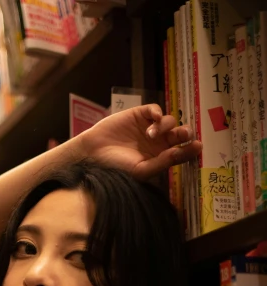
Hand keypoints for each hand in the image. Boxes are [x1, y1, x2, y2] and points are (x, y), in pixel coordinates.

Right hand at [78, 104, 201, 179]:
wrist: (93, 154)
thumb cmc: (116, 167)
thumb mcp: (141, 170)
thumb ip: (163, 162)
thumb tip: (184, 151)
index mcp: (160, 158)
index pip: (182, 151)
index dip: (191, 148)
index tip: (198, 146)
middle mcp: (158, 143)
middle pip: (180, 134)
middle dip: (184, 133)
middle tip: (182, 134)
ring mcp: (150, 127)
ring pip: (170, 121)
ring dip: (165, 126)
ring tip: (150, 134)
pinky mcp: (140, 115)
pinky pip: (155, 110)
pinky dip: (157, 113)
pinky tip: (153, 121)